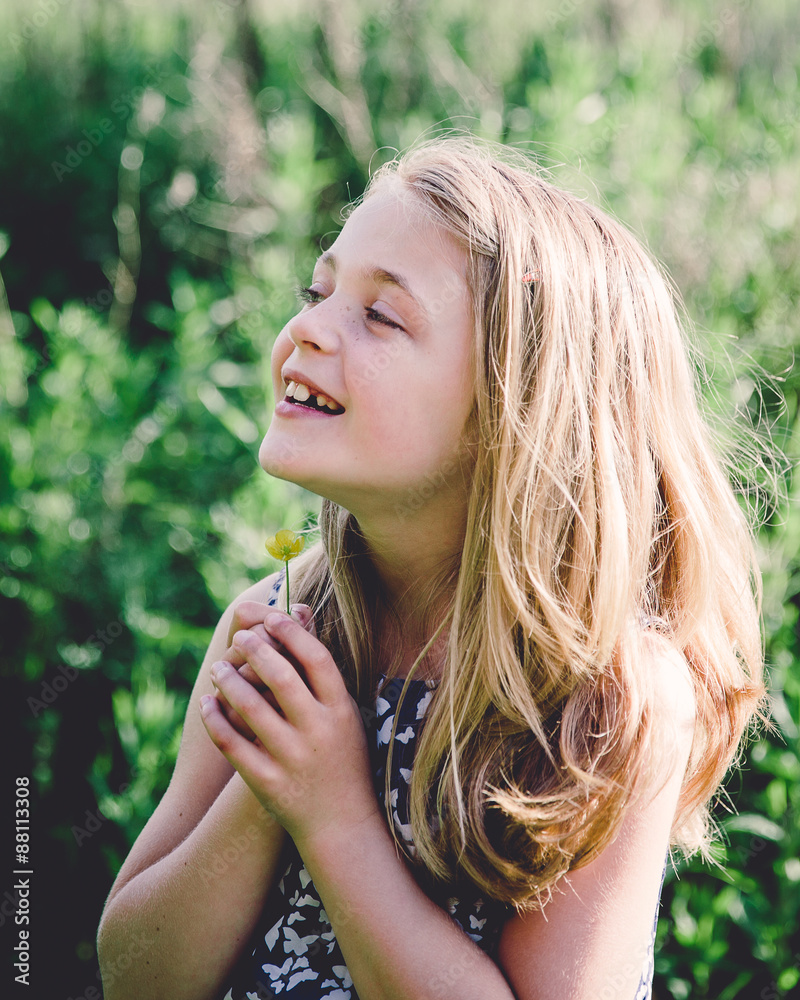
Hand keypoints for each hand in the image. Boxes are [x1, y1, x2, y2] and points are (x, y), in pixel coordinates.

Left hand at [200, 612, 379, 849]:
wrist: (341, 825)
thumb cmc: (343, 759)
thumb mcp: (346, 717)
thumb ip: (323, 673)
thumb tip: (302, 615)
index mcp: (342, 711)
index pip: (317, 659)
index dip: (293, 633)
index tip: (272, 617)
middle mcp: (319, 732)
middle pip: (282, 677)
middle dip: (256, 650)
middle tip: (240, 638)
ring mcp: (292, 759)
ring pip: (251, 708)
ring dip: (229, 681)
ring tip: (218, 668)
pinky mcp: (267, 783)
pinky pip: (232, 743)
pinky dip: (215, 719)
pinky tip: (208, 703)